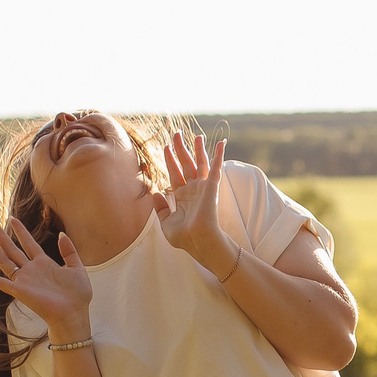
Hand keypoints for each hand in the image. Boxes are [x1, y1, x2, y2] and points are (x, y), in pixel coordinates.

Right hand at [0, 216, 91, 336]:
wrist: (73, 315)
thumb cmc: (78, 296)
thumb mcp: (77, 268)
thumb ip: (69, 251)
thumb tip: (61, 234)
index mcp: (44, 264)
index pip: (29, 243)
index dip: (20, 231)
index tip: (12, 219)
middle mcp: (31, 270)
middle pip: (12, 249)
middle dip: (0, 235)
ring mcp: (24, 280)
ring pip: (4, 260)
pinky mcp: (18, 291)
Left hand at [153, 131, 233, 274]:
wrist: (199, 242)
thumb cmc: (185, 238)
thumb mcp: (166, 222)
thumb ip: (160, 208)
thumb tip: (155, 193)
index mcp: (183, 197)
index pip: (175, 173)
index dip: (170, 160)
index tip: (166, 147)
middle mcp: (193, 190)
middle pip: (186, 164)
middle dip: (181, 149)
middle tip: (176, 134)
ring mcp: (203, 187)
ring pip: (201, 162)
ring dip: (199, 148)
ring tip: (196, 135)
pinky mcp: (212, 187)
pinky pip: (216, 167)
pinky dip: (219, 155)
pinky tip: (221, 143)